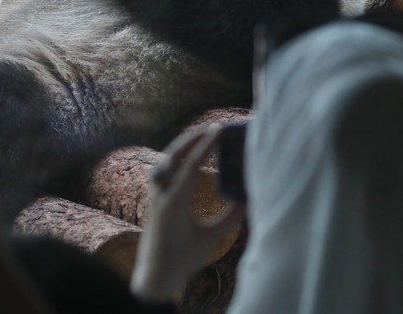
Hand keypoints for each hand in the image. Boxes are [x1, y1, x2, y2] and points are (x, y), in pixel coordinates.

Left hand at [130, 125, 245, 302]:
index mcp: (175, 202)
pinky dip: (174, 161)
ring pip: (164, 163)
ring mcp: (154, 197)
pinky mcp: (153, 201)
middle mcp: (161, 195)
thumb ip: (231, 218)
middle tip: (211, 128)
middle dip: (191, 139)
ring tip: (199, 138)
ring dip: (181, 148)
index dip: (205, 145)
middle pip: (173, 157)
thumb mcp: (212, 238)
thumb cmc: (184, 259)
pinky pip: (162, 173)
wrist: (155, 275)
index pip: (191, 165)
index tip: (218, 130)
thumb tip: (248, 198)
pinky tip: (185, 160)